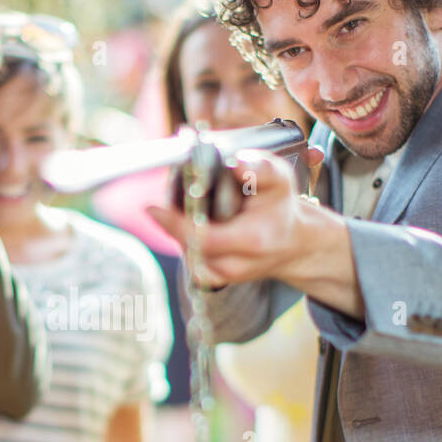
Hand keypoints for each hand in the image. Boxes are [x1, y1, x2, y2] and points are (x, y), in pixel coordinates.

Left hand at [146, 146, 333, 288]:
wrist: (290, 244)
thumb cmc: (280, 208)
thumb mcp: (281, 180)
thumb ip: (261, 169)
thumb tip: (236, 163)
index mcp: (252, 240)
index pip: (203, 237)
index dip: (174, 223)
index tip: (151, 207)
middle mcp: (235, 265)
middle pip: (187, 244)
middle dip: (173, 219)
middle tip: (170, 193)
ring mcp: (222, 276)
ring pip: (184, 249)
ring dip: (178, 226)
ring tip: (189, 203)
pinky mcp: (212, 278)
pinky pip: (188, 256)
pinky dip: (184, 237)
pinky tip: (192, 220)